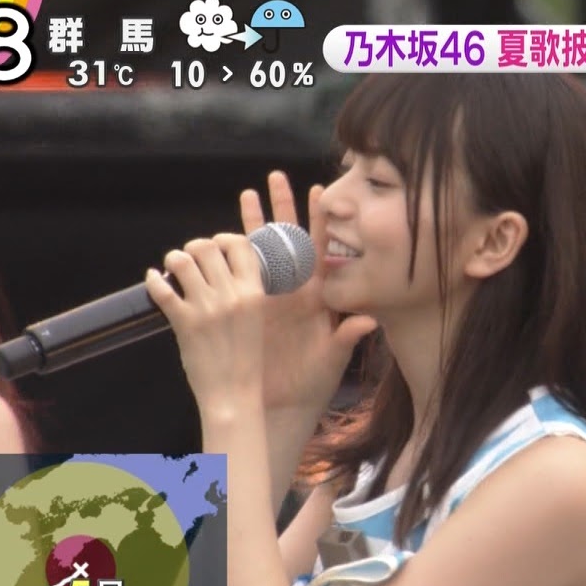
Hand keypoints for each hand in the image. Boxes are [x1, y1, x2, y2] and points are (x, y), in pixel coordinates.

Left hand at [148, 233, 268, 412]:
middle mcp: (231, 295)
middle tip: (189, 260)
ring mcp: (206, 308)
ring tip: (171, 270)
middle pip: (206, 246)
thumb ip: (244, 292)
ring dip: (173, 260)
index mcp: (253, 292)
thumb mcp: (255, 318)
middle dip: (193, 248)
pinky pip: (162, 289)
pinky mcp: (184, 322)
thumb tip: (225, 270)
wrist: (234, 393)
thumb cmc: (246, 359)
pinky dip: (152, 280)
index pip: (240, 244)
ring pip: (181, 261)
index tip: (215, 248)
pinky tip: (153, 280)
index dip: (223, 239)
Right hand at [234, 172, 375, 413]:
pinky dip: (225, 258)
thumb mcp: (331, 360)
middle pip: (286, 241)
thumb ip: (347, 337)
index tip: (320, 190)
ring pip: (258, 252)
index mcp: (315, 297)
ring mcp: (266, 299)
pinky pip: (235, 278)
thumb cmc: (312, 386)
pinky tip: (215, 238)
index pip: (319, 251)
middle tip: (275, 176)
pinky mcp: (246, 312)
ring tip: (245, 194)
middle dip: (280, 208)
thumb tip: (370, 319)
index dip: (320, 222)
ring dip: (251, 223)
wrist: (280, 409)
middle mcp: (291, 292)